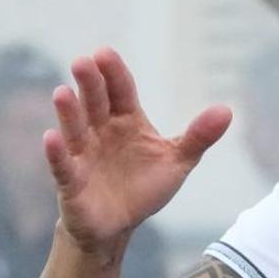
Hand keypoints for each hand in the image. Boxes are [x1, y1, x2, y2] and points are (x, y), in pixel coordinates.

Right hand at [43, 48, 230, 258]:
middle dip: (89, 84)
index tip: (104, 53)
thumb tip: (227, 110)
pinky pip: (63, 165)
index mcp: (127, 122)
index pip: (121, 92)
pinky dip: (57, 153)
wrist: (119, 225)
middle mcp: (102, 132)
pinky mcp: (72, 182)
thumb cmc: (144, 186)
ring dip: (69, 112)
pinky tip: (51, 138)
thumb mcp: (177, 161)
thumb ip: (199, 136)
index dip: (114, 73)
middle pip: (96, 103)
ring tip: (62, 92)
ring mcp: (84, 155)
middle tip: (83, 62)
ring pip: (76, 129)